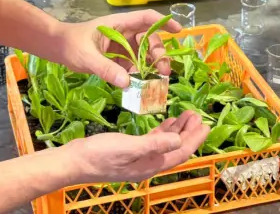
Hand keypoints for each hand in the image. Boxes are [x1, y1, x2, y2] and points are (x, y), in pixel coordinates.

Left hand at [61, 9, 180, 87]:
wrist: (56, 48)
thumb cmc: (70, 44)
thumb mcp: (86, 56)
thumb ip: (105, 69)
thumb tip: (127, 83)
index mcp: (118, 24)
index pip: (146, 19)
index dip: (163, 22)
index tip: (178, 31)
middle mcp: (123, 34)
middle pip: (149, 40)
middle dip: (159, 54)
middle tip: (164, 71)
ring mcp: (121, 48)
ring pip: (143, 55)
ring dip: (151, 66)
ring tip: (156, 81)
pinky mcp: (117, 60)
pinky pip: (133, 67)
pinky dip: (139, 75)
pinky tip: (140, 87)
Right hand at [66, 111, 209, 183]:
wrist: (74, 162)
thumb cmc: (99, 154)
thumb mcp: (128, 146)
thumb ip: (154, 144)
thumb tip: (178, 139)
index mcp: (150, 165)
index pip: (180, 152)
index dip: (194, 139)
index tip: (205, 124)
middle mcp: (148, 164)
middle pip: (175, 149)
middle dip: (189, 133)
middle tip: (198, 115)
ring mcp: (139, 158)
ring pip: (166, 144)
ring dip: (177, 130)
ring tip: (187, 115)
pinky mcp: (130, 151)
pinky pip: (153, 141)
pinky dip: (162, 131)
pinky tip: (166, 122)